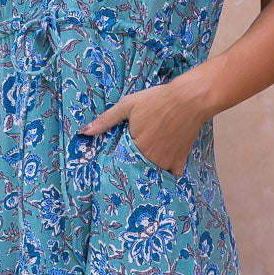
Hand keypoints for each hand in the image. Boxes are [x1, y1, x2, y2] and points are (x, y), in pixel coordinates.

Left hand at [80, 82, 202, 177]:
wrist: (189, 99)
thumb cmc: (157, 100)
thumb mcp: (128, 105)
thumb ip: (106, 120)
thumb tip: (84, 132)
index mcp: (135, 146)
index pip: (121, 162)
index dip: (118, 162)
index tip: (115, 163)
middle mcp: (150, 157)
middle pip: (137, 169)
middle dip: (132, 169)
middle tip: (129, 169)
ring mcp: (166, 160)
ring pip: (153, 174)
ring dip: (148, 173)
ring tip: (144, 172)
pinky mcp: (180, 159)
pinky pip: (173, 174)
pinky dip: (169, 175)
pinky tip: (164, 173)